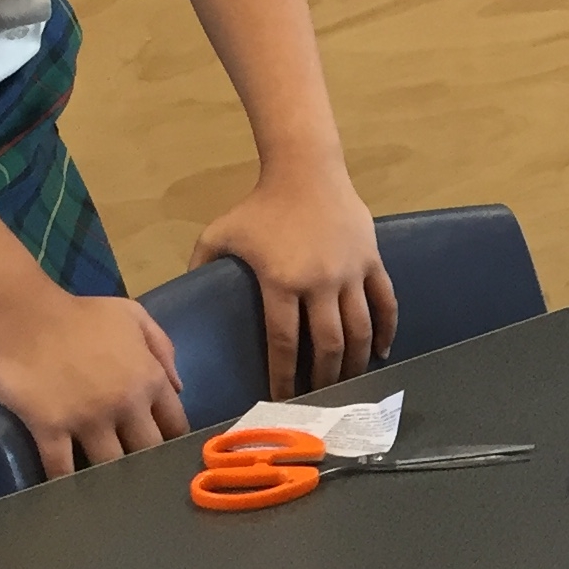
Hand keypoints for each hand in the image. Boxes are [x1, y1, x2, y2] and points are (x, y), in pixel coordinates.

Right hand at [0, 285, 187, 477]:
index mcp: (149, 378)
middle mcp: (126, 404)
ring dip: (108, 477)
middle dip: (145, 465)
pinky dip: (63, 481)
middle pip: (147, 451)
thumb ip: (162, 349)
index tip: (166, 453)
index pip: (175, 424)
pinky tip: (64, 490)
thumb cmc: (79, 313)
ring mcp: (87, 418)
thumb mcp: (133, 316)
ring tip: (107, 488)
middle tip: (138, 476)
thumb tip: (179, 388)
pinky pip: (61, 467)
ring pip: (110, 465)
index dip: (172, 442)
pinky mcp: (50, 428)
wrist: (22, 314)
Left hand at [192, 161, 396, 394]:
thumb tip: (183, 302)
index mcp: (281, 282)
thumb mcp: (219, 234)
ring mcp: (350, 272)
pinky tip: (380, 351)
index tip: (283, 399)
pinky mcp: (371, 260)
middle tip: (319, 398)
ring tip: (348, 381)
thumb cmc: (260, 205)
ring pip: (359, 329)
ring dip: (354, 361)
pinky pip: (384, 302)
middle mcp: (319, 282)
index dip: (284, 376)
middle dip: (323, 378)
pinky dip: (385, 330)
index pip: (284, 343)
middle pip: (327, 344)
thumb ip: (199, 268)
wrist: (306, 170)